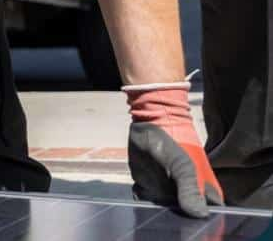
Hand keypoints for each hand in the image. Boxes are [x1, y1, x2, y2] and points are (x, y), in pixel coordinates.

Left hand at [126, 83, 223, 217]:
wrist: (150, 124)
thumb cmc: (174, 143)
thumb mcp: (184, 166)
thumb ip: (190, 189)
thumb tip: (198, 215)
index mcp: (205, 194)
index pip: (210, 217)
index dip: (202, 224)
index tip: (191, 227)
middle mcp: (187, 197)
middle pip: (185, 220)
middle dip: (177, 222)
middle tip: (168, 222)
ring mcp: (167, 194)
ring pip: (164, 214)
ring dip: (157, 214)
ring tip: (152, 212)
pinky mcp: (148, 189)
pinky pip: (145, 204)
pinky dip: (142, 206)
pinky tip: (141, 199)